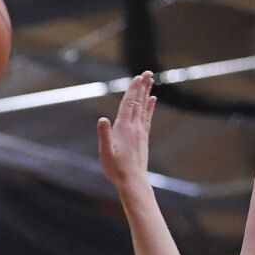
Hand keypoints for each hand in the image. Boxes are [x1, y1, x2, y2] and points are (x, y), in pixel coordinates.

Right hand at [97, 71, 156, 188]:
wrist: (133, 182)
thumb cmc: (116, 169)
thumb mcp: (105, 153)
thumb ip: (104, 135)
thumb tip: (102, 119)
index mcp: (124, 128)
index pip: (129, 104)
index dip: (133, 89)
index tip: (138, 77)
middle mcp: (134, 127)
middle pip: (138, 102)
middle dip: (142, 86)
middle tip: (147, 72)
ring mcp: (140, 132)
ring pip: (144, 107)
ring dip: (146, 93)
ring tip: (150, 80)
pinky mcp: (143, 138)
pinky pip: (147, 118)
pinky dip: (150, 107)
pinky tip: (152, 100)